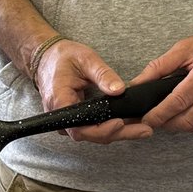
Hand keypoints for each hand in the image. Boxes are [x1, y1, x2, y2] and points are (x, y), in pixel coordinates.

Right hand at [33, 38, 154, 143]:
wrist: (48, 59)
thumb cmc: (63, 57)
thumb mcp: (86, 59)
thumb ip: (103, 74)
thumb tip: (119, 90)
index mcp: (60, 102)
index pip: (81, 127)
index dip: (102, 130)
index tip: (121, 123)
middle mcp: (62, 118)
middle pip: (91, 134)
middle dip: (119, 133)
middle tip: (145, 130)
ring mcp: (68, 121)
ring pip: (94, 134)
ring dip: (118, 132)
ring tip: (142, 128)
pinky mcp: (76, 119)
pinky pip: (93, 128)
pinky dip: (111, 127)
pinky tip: (130, 123)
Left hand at [130, 22, 192, 133]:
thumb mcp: (186, 46)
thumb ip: (160, 66)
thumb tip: (137, 84)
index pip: (179, 100)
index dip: (159, 113)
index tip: (145, 118)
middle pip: (189, 119)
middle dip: (166, 124)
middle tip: (153, 120)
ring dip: (180, 126)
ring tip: (168, 117)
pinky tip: (187, 115)